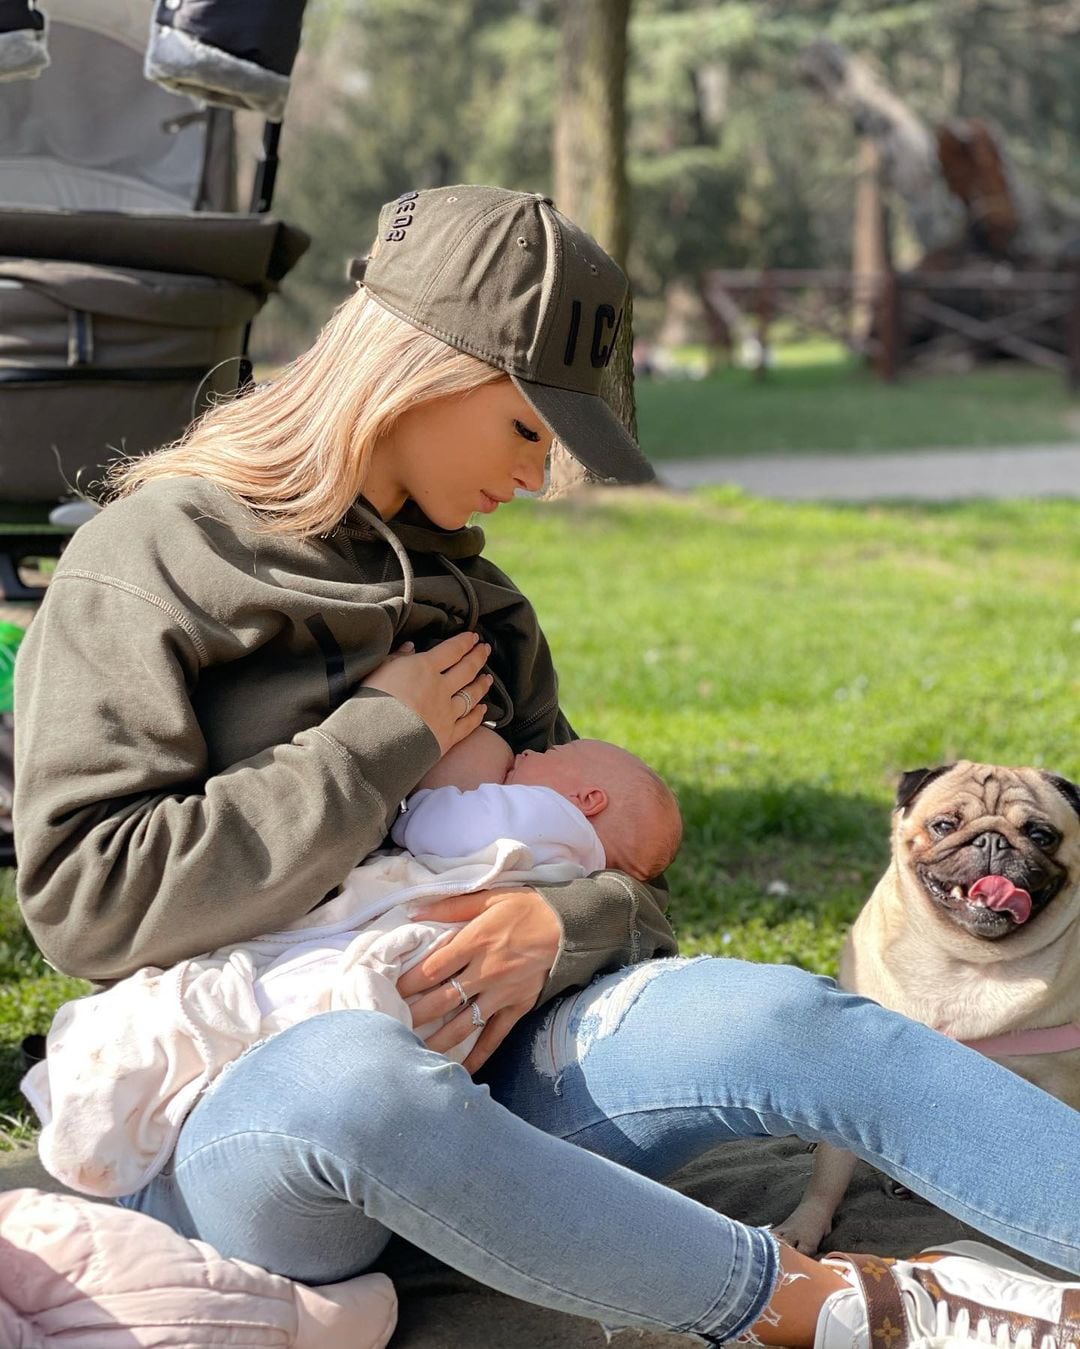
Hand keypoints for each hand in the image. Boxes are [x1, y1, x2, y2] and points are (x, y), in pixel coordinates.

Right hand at [362, 632, 491, 754]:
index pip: (451, 650)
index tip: (474, 637)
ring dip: (481, 685)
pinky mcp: (447, 735)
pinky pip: (468, 724)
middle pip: (466, 669)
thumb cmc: (371, 701)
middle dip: (478, 657)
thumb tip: (410, 647)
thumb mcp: (379, 671)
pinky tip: (482, 710)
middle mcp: (441, 688)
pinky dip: (477, 715)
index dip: (464, 642)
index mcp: (424, 668)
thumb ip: (396, 658)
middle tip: (486, 649)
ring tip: (488, 678)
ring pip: (471, 695)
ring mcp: (447, 712)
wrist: (376, 739)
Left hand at [397, 888, 561, 1072]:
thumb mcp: (489, 897)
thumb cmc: (527, 907)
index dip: (408, 983)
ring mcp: (502, 993)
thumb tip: (414, 911)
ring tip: (413, 1051)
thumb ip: (450, 906)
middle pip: (442, 999)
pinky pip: (495, 1036)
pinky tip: (461, 1070)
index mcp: (475, 942)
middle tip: (391, 1026)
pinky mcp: (518, 1007)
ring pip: (464, 1023)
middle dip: (414, 1014)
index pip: (432, 968)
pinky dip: (479, 1055)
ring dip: (437, 1039)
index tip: (389, 992)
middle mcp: (486, 971)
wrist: (571, 925)